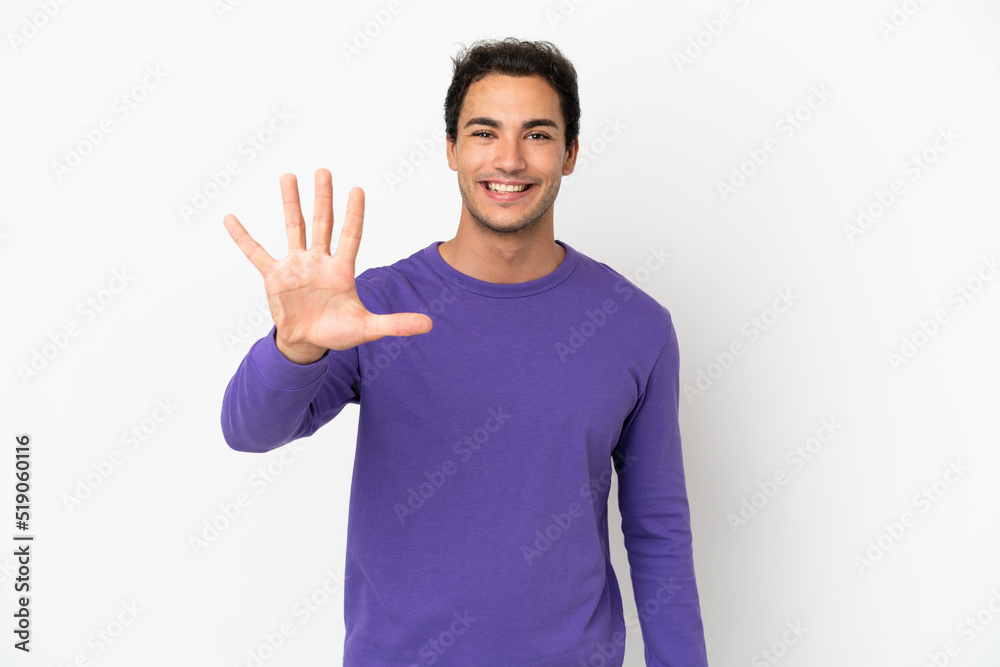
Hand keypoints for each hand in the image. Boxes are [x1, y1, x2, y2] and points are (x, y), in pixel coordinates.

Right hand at [223, 168, 432, 363]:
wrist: (308, 343)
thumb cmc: (337, 332)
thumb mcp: (367, 329)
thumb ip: (396, 324)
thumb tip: (429, 324)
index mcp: (342, 270)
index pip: (350, 236)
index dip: (354, 215)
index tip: (357, 190)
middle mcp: (319, 261)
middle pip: (322, 223)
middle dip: (324, 198)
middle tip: (324, 171)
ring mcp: (296, 265)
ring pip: (294, 228)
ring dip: (291, 203)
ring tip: (288, 176)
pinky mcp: (274, 276)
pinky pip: (256, 253)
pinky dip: (243, 238)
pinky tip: (231, 219)